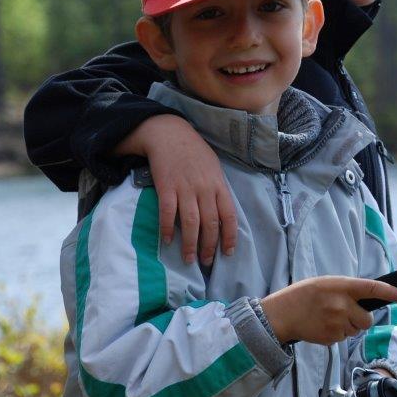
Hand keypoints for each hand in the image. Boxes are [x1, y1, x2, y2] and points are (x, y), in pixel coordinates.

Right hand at [115, 114, 236, 262]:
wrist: (170, 134)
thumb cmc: (194, 152)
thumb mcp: (214, 168)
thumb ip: (217, 190)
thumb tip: (221, 214)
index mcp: (219, 184)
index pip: (229, 215)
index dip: (230, 236)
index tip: (228, 252)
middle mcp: (205, 189)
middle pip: (210, 224)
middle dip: (209, 246)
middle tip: (206, 262)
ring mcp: (185, 188)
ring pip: (191, 223)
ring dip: (190, 244)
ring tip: (189, 259)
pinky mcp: (166, 187)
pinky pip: (168, 213)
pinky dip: (168, 228)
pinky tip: (167, 240)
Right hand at [260, 276, 396, 344]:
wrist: (282, 313)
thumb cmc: (304, 295)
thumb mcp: (326, 283)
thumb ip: (346, 289)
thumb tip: (366, 297)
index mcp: (341, 286)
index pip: (372, 288)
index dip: (390, 293)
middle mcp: (342, 304)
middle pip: (367, 319)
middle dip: (361, 319)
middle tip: (346, 314)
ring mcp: (337, 322)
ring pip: (356, 330)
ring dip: (347, 326)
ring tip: (328, 318)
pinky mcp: (331, 337)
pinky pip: (343, 338)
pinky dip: (336, 334)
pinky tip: (323, 326)